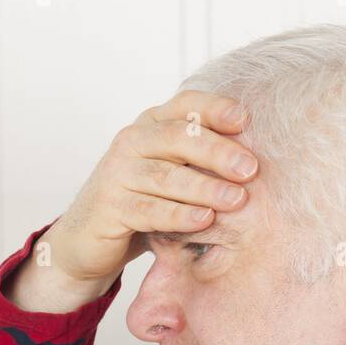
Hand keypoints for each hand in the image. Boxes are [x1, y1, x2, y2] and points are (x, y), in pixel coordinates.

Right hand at [6, 90, 257, 312]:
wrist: (87, 238)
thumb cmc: (142, 201)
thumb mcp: (171, 171)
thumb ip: (200, 159)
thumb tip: (257, 159)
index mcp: (151, 125)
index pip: (185, 106)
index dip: (214, 108)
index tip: (244, 119)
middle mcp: (132, 142)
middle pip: (177, 137)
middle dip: (217, 152)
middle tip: (250, 168)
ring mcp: (118, 174)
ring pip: (166, 176)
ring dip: (205, 188)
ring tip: (236, 200)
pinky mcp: (111, 207)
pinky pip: (150, 210)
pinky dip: (179, 215)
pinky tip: (204, 220)